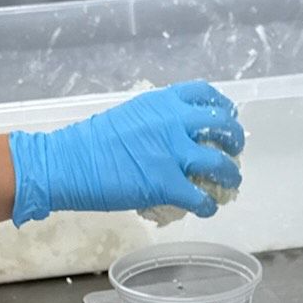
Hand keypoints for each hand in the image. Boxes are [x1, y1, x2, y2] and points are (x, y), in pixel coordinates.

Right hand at [10, 82, 243, 225]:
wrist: (67, 163)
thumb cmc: (88, 142)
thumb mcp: (128, 115)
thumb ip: (154, 120)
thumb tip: (169, 134)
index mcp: (162, 102)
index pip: (204, 94)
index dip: (222, 106)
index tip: (227, 115)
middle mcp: (173, 122)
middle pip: (222, 125)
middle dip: (234, 139)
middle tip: (234, 150)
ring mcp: (172, 154)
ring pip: (220, 163)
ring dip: (231, 174)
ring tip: (232, 181)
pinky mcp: (166, 184)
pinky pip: (200, 197)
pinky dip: (209, 205)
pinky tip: (207, 208)